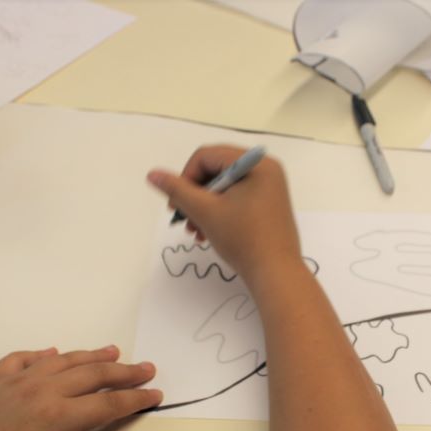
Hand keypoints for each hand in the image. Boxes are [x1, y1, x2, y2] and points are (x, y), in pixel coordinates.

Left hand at [0, 345, 161, 430]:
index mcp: (57, 417)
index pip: (108, 403)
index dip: (136, 399)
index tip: (155, 395)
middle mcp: (42, 389)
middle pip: (93, 374)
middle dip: (124, 371)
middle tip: (147, 368)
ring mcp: (18, 379)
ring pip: (65, 360)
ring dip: (93, 355)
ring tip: (115, 351)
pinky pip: (27, 357)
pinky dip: (46, 353)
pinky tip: (55, 353)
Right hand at [147, 145, 301, 285]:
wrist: (277, 274)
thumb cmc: (243, 239)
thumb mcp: (205, 212)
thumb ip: (177, 190)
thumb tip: (153, 174)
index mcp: (256, 163)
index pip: (207, 156)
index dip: (186, 177)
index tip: (176, 205)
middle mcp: (266, 169)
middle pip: (215, 170)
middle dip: (194, 195)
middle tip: (182, 219)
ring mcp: (269, 187)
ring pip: (224, 186)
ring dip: (203, 207)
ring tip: (195, 231)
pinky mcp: (267, 204)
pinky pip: (236, 198)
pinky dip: (218, 212)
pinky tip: (207, 233)